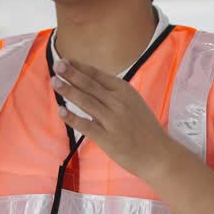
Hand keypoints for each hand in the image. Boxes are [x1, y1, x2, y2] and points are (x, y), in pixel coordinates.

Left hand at [51, 59, 181, 180]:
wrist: (158, 154)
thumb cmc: (144, 128)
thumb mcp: (133, 103)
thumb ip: (112, 95)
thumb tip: (87, 86)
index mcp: (125, 91)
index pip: (98, 75)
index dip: (80, 67)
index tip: (66, 59)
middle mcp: (119, 102)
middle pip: (91, 85)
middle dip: (72, 74)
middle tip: (57, 64)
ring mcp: (113, 120)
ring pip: (87, 102)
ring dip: (69, 91)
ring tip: (55, 81)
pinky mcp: (108, 139)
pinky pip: (87, 126)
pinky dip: (73, 118)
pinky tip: (61, 111)